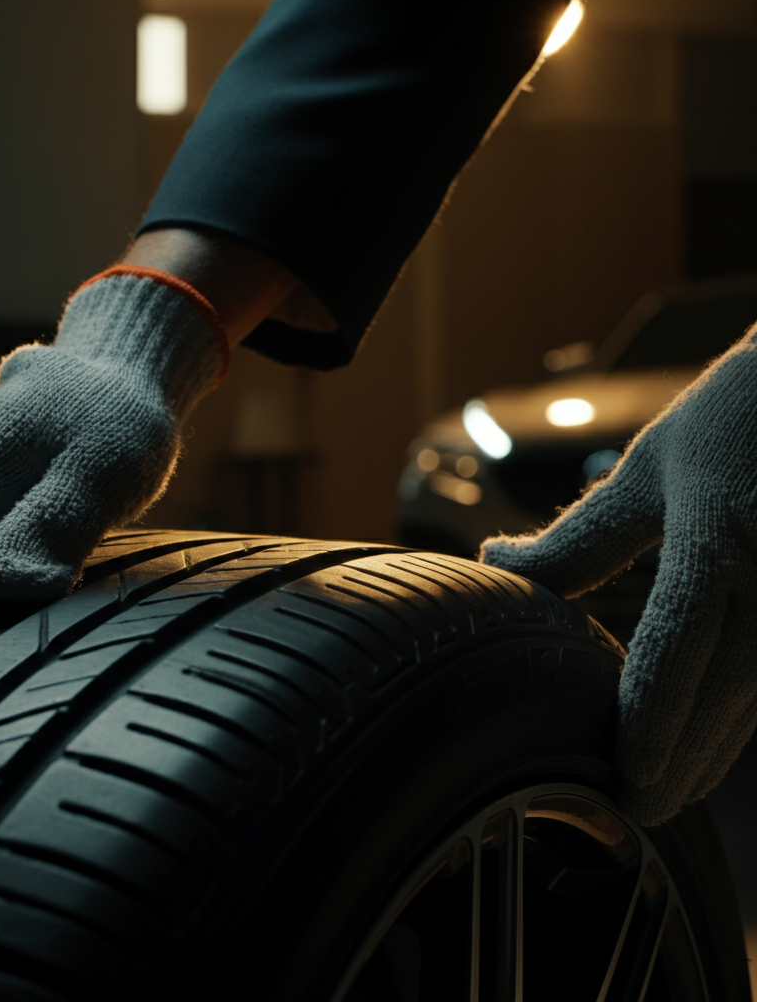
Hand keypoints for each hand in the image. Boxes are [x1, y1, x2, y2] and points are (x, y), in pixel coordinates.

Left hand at [480, 325, 756, 824]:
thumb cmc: (732, 419)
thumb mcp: (649, 472)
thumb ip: (581, 536)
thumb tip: (495, 564)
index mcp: (720, 536)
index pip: (682, 643)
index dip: (655, 715)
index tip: (629, 773)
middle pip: (728, 691)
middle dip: (686, 759)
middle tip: (640, 808)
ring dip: (717, 748)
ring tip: (671, 788)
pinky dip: (744, 713)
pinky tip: (716, 741)